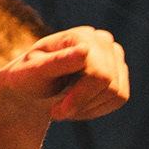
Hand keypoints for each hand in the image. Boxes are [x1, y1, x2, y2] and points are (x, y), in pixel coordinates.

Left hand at [0, 27, 128, 121]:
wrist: (32, 87)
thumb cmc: (27, 77)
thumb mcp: (34, 72)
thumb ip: (57, 62)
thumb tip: (85, 50)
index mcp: (81, 36)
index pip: (97, 74)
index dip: (79, 98)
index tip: (56, 113)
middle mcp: (102, 40)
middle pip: (109, 85)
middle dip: (82, 104)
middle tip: (57, 113)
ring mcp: (114, 55)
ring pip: (117, 94)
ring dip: (88, 108)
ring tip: (65, 107)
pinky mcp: (119, 71)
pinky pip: (120, 98)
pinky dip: (98, 108)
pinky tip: (78, 105)